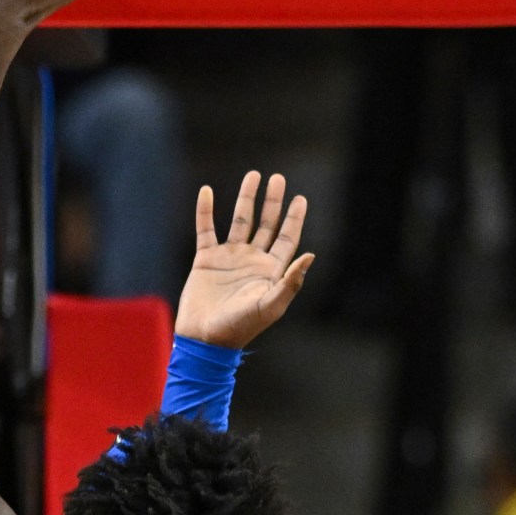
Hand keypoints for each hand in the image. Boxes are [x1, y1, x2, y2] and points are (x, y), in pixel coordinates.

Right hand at [173, 172, 313, 349]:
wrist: (205, 339)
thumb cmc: (240, 327)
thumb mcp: (270, 306)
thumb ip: (290, 282)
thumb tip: (310, 255)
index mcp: (270, 271)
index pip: (286, 238)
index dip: (294, 219)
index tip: (300, 199)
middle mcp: (251, 260)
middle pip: (266, 224)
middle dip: (272, 202)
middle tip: (277, 178)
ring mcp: (228, 258)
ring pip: (239, 221)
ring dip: (245, 198)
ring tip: (253, 176)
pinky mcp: (205, 260)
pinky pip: (206, 229)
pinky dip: (205, 210)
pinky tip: (206, 191)